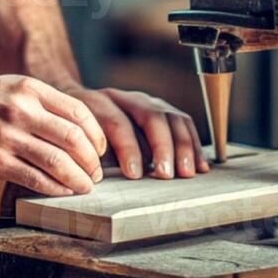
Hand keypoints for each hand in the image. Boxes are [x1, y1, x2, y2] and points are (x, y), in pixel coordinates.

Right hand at [0, 75, 109, 196]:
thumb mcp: (11, 87)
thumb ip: (42, 102)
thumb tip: (80, 127)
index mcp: (28, 89)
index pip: (78, 112)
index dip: (97, 135)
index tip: (100, 149)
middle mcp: (20, 110)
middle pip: (74, 138)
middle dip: (92, 161)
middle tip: (96, 173)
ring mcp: (7, 136)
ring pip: (58, 162)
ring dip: (79, 179)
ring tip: (84, 186)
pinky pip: (36, 179)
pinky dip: (56, 189)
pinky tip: (62, 191)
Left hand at [63, 86, 209, 179]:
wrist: (79, 103)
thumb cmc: (79, 131)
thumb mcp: (77, 140)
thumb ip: (87, 155)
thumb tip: (97, 179)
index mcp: (100, 103)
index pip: (118, 123)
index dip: (128, 150)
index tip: (135, 175)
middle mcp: (127, 98)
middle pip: (152, 116)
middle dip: (162, 148)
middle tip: (166, 175)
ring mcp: (148, 101)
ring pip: (172, 118)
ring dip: (183, 147)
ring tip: (187, 173)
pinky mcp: (163, 110)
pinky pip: (184, 124)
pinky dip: (194, 145)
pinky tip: (200, 166)